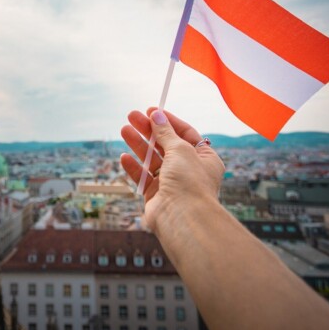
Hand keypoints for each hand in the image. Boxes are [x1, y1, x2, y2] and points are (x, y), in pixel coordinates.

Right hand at [120, 108, 224, 232]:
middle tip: (132, 116)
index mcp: (204, 158)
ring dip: (138, 144)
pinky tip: (124, 156)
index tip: (152, 110)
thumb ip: (165, 132)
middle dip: (148, 130)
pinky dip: (134, 167)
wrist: (183, 218)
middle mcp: (189, 170)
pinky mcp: (156, 195)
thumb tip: (157, 116)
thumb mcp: (180, 149)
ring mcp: (172, 183)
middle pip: (165, 144)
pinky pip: (143, 177)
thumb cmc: (189, 182)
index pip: (185, 133)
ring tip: (124, 129)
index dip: (168, 121)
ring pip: (152, 159)